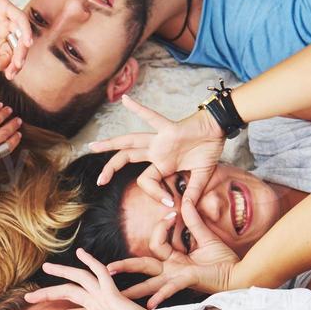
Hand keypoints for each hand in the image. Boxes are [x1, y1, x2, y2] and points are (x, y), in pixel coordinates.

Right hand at [0, 0, 31, 77]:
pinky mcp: (6, 6)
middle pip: (17, 50)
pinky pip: (21, 19)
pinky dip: (26, 30)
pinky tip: (27, 42)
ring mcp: (6, 18)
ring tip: (18, 63)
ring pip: (22, 36)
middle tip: (11, 74)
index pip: (5, 57)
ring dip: (22, 51)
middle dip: (16, 63)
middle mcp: (4, 30)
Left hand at [26, 249, 151, 309]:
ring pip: (80, 278)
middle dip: (48, 292)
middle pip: (69, 291)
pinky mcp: (113, 293)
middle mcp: (99, 302)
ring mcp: (105, 296)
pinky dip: (91, 262)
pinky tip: (80, 253)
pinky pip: (101, 273)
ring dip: (62, 272)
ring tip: (46, 267)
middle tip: (29, 296)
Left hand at [88, 96, 224, 205]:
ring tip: (92, 146)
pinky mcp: (168, 129)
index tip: (172, 203)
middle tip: (98, 181)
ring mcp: (160, 140)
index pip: (148, 181)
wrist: (217, 130)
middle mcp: (156, 151)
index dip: (156, 194)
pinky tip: (124, 100)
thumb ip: (194, 192)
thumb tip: (189, 210)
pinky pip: (152, 118)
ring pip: (131, 141)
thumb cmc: (208, 149)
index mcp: (162, 164)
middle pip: (127, 158)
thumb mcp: (201, 176)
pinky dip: (139, 109)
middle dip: (111, 168)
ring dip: (112, 144)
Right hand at [111, 198, 239, 307]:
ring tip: (120, 295)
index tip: (171, 213)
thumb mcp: (206, 236)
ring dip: (135, 288)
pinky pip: (171, 288)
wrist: (240, 273)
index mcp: (174, 259)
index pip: (156, 243)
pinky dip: (161, 295)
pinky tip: (150, 304)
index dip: (160, 227)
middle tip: (105, 269)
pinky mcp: (188, 281)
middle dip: (125, 267)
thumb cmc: (224, 259)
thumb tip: (185, 202)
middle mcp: (172, 270)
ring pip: (150, 282)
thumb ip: (194, 221)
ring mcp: (177, 277)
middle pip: (143, 266)